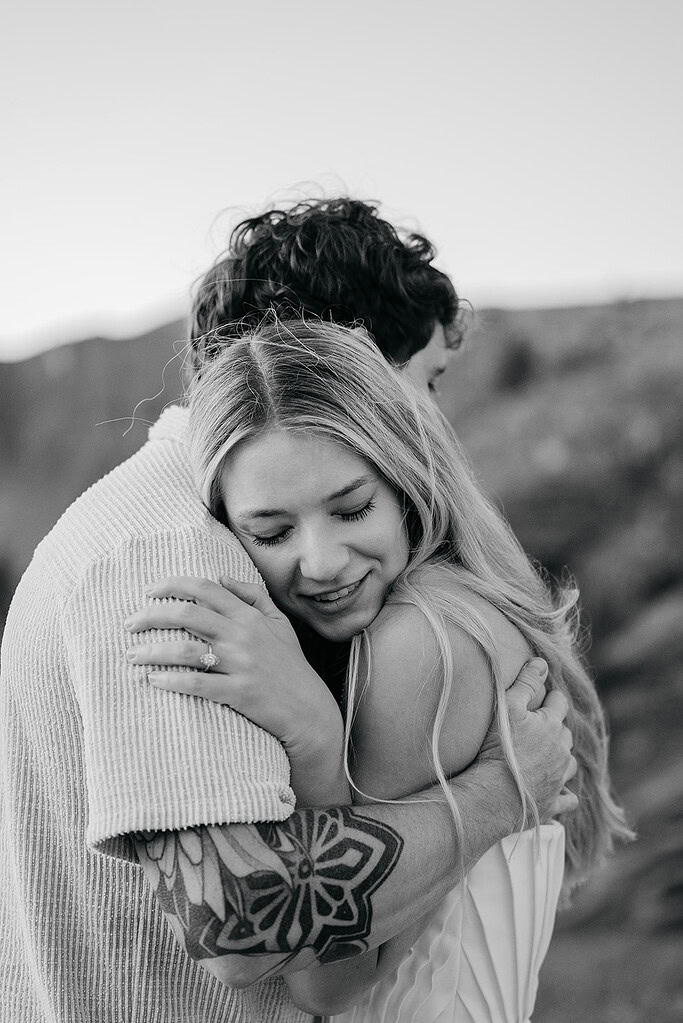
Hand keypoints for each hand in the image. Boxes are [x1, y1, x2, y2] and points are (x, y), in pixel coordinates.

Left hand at [125, 575, 343, 761]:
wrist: (310, 711)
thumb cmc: (291, 666)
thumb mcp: (280, 624)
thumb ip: (254, 596)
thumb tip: (222, 577)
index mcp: (249, 616)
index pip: (205, 589)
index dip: (173, 584)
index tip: (148, 589)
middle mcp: (243, 635)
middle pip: (187, 614)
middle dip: (151, 615)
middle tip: (129, 623)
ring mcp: (241, 664)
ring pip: (186, 650)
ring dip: (152, 651)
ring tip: (131, 655)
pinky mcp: (239, 693)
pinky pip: (197, 684)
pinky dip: (171, 680)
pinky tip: (152, 680)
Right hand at [478, 658, 577, 822]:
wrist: (493, 796)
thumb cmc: (498, 749)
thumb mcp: (508, 707)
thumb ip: (526, 683)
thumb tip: (542, 663)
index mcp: (552, 727)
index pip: (559, 704)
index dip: (552, 699)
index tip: (545, 697)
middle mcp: (561, 753)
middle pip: (566, 735)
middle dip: (557, 729)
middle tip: (541, 727)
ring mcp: (558, 780)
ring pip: (570, 765)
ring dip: (563, 760)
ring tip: (550, 758)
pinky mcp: (552, 804)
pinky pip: (567, 800)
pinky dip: (565, 796)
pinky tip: (561, 795)